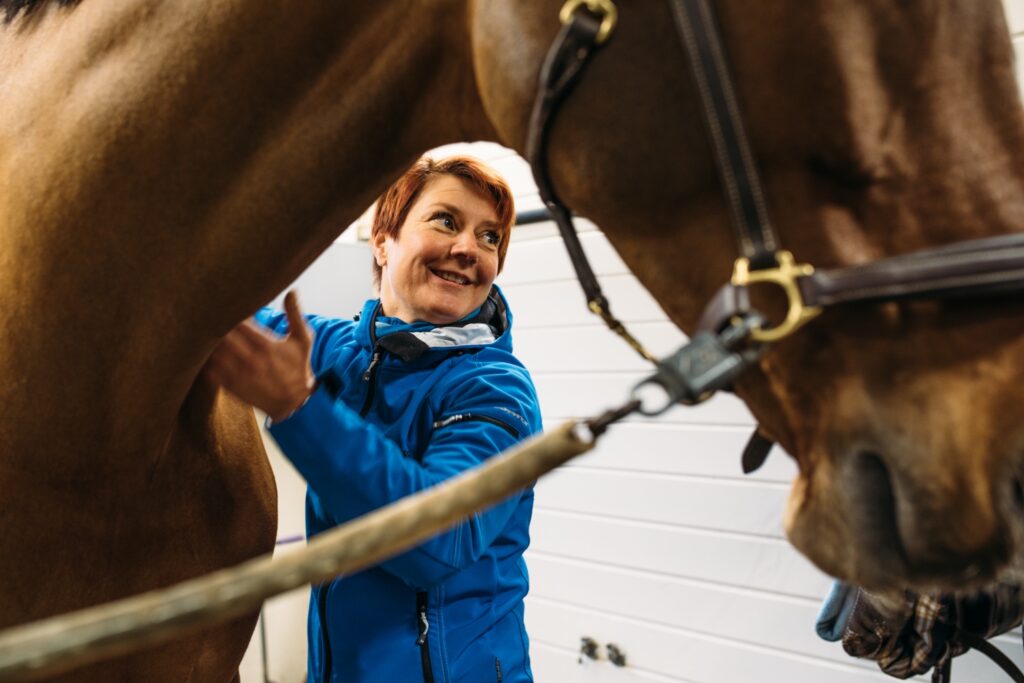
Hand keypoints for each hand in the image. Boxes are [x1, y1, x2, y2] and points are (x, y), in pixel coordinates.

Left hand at [204, 291, 315, 421]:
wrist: (294, 401)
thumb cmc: (298, 365)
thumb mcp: (303, 339)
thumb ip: (295, 314)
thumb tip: (292, 290)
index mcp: (266, 346)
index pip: (238, 322)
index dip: (229, 311)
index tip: (224, 301)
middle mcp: (251, 361)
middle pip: (222, 335)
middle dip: (215, 322)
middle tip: (207, 309)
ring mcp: (239, 375)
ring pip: (213, 352)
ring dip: (207, 340)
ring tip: (201, 326)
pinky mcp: (231, 386)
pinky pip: (209, 370)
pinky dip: (204, 359)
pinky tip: (203, 349)